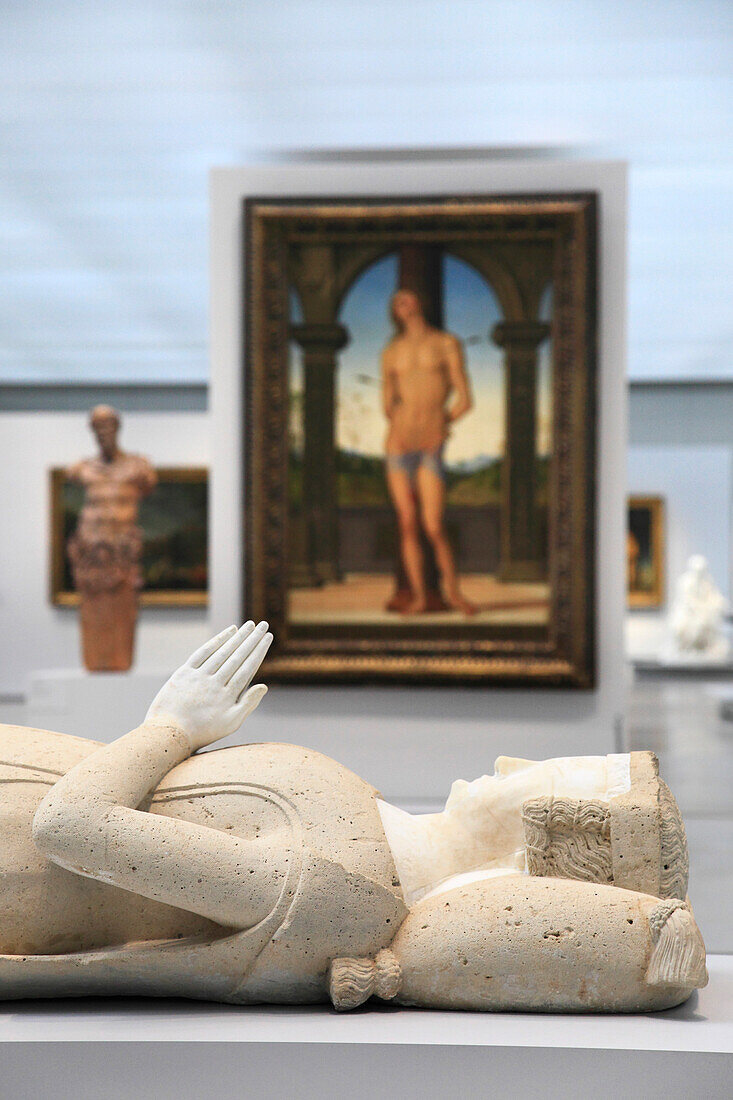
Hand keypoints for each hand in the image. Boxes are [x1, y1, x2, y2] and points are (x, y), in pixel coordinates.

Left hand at [145, 622, 272, 751]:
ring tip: (249, 625)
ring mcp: (199, 676)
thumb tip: (263, 686)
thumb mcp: (230, 724)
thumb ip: (247, 704)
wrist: (168, 733)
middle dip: (252, 639)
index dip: (259, 650)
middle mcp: (215, 682)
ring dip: (238, 637)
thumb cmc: (202, 731)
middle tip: (264, 625)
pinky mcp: (184, 672)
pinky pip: (203, 653)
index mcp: (228, 695)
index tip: (268, 637)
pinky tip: (228, 632)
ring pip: (222, 652)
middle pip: (237, 656)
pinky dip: (217, 641)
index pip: (248, 667)